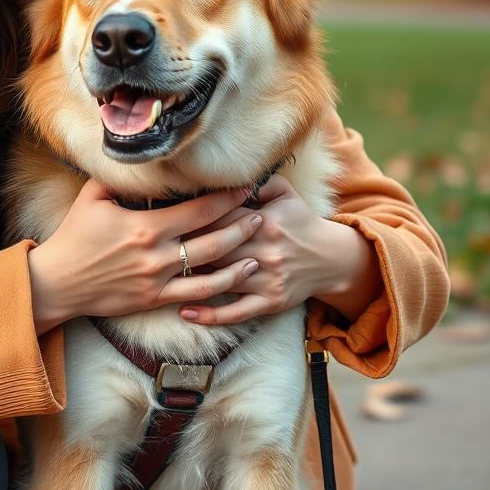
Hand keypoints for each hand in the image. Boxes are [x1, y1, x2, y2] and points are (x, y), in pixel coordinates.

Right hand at [27, 179, 263, 333]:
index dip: (226, 198)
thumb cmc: (74, 237)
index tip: (244, 188)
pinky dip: (220, 289)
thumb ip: (118, 178)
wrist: (59, 282)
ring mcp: (159, 280)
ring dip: (239, 259)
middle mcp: (158, 255)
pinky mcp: (155, 300)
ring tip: (258, 248)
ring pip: (211, 271)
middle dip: (241, 225)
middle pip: (213, 239)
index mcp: (146, 226)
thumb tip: (138, 157)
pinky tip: (236, 280)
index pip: (198, 210)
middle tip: (262, 214)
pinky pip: (196, 297)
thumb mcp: (92, 197)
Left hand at [178, 173, 364, 326]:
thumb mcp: (285, 193)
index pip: (221, 219)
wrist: (331, 258)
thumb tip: (231, 175)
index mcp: (264, 221)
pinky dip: (210, 315)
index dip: (194, 220)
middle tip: (157, 250)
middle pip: (216, 250)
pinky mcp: (270, 302)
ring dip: (191, 280)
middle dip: (187, 250)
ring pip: (222, 281)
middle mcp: (265, 251)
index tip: (169, 222)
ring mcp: (267, 279)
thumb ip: (258, 180)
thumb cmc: (300, 222)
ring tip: (163, 278)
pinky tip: (185, 312)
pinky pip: (236, 312)